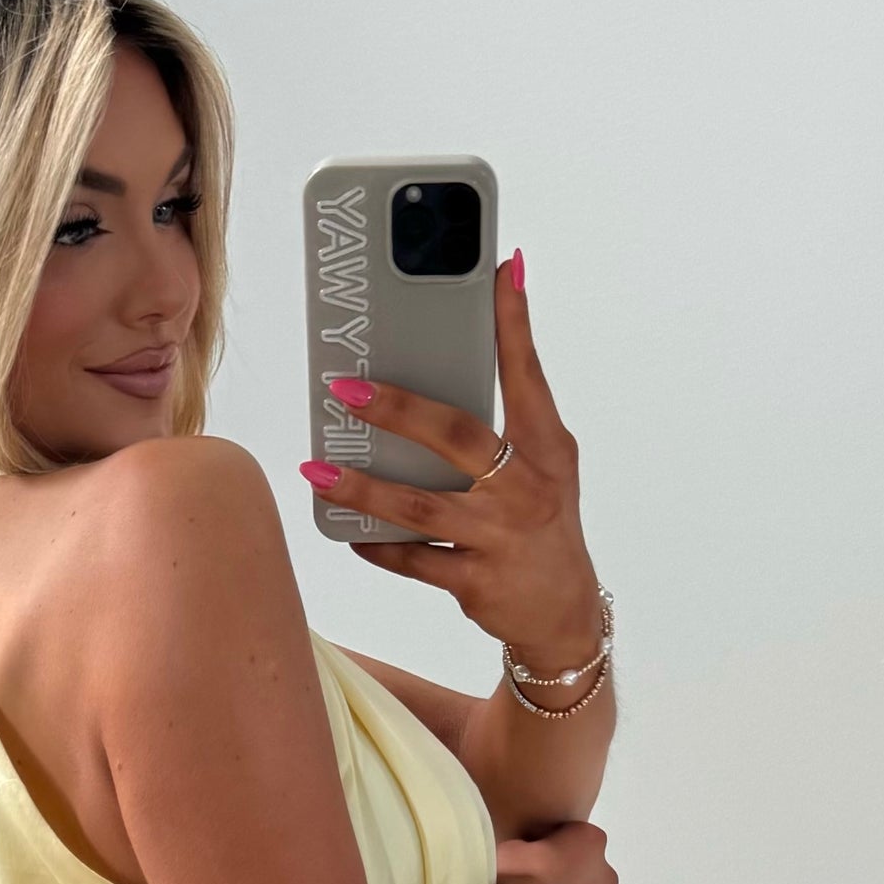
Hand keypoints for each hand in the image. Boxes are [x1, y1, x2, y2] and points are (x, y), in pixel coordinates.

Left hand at [300, 253, 605, 674]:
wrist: (565, 614)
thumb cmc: (542, 523)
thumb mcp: (543, 464)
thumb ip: (507, 413)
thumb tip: (454, 355)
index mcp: (547, 447)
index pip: (527, 373)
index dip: (513, 321)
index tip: (496, 270)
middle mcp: (527, 488)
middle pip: (458, 437)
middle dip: (398, 409)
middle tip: (345, 389)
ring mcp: (501, 537)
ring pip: (422, 507)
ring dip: (364, 488)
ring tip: (318, 471)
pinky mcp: (477, 582)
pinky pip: (416, 561)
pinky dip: (379, 545)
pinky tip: (349, 530)